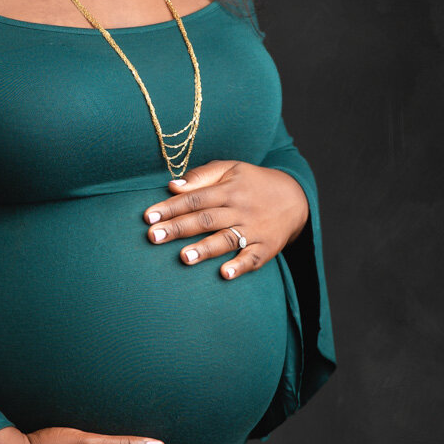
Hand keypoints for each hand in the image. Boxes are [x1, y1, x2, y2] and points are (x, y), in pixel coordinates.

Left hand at [142, 159, 309, 279]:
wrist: (295, 197)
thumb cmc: (253, 183)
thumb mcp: (231, 169)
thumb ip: (202, 176)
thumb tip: (172, 185)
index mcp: (228, 189)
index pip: (195, 198)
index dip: (171, 207)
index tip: (148, 216)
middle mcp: (240, 209)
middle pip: (206, 219)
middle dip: (178, 228)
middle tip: (153, 237)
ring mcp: (254, 230)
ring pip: (227, 239)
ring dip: (205, 249)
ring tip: (184, 257)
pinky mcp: (266, 248)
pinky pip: (252, 259)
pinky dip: (239, 266)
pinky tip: (224, 274)